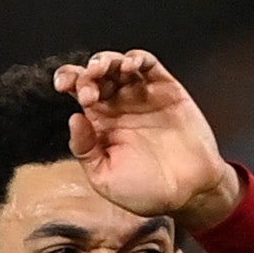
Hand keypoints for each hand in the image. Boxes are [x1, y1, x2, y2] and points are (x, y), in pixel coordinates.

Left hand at [60, 49, 236, 230]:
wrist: (190, 194)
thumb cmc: (148, 192)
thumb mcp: (105, 179)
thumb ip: (85, 150)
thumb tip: (74, 118)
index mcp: (101, 124)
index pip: (78, 92)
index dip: (68, 81)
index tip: (62, 86)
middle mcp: (119, 106)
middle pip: (96, 74)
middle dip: (86, 74)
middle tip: (88, 89)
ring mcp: (143, 96)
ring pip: (119, 64)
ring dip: (106, 60)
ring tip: (102, 69)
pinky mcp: (167, 90)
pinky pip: (149, 65)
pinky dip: (136, 58)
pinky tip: (128, 66)